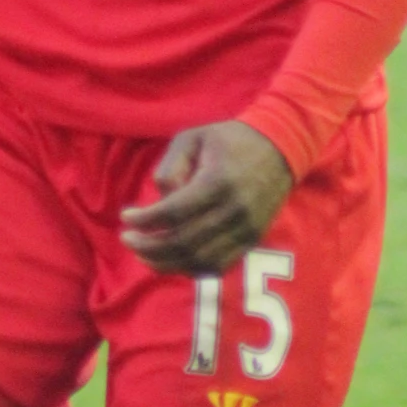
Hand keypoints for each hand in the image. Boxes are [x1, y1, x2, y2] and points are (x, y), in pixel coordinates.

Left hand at [120, 120, 292, 276]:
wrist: (281, 147)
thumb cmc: (230, 139)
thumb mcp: (193, 137)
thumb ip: (171, 167)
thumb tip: (160, 201)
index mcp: (217, 182)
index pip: (173, 213)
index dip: (145, 220)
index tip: (125, 217)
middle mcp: (233, 210)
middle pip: (183, 242)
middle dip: (149, 246)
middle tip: (128, 239)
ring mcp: (246, 229)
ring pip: (199, 260)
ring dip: (166, 263)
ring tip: (143, 254)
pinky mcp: (252, 239)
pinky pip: (218, 265)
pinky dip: (191, 268)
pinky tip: (171, 261)